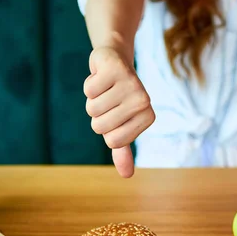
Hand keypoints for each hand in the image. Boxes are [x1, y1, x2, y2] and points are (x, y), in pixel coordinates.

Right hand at [84, 46, 154, 177]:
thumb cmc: (117, 98)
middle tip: (108, 99)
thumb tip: (127, 175)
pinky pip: (89, 89)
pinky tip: (100, 76)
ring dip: (92, 99)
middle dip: (97, 115)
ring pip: (92, 108)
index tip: (115, 114)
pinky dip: (89, 83)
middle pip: (99, 126)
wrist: (115, 60)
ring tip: (105, 88)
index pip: (113, 142)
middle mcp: (144, 100)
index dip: (106, 130)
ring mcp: (131, 83)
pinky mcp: (115, 67)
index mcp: (148, 117)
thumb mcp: (120, 125)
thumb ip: (123, 150)